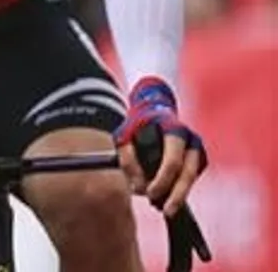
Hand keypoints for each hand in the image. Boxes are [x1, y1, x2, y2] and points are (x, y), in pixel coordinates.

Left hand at [114, 78, 206, 215]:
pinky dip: (179, 188)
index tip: (150, 194)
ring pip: (191, 178)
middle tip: (166, 212)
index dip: (162, 181)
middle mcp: (192, 141)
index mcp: (174, 131)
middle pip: (188, 174)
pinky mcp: (199, 160)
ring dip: (179, 195)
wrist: (154, 112)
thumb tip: (139, 188)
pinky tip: (167, 196)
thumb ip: (128, 160)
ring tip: (166, 209)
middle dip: (177, 195)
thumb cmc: (137, 125)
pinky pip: (190, 178)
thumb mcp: (124, 137)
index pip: (172, 161)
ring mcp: (198, 150)